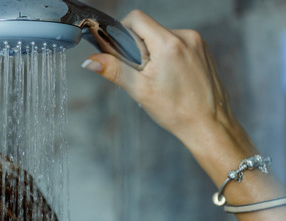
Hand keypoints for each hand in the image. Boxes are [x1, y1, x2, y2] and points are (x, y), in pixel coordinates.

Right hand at [82, 10, 237, 147]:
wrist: (209, 124)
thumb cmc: (177, 110)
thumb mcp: (139, 90)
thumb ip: (113, 70)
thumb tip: (90, 61)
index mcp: (169, 44)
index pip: (137, 18)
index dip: (123, 31)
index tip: (123, 53)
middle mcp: (186, 37)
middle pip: (149, 29)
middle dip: (139, 48)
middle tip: (143, 74)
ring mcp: (197, 42)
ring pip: (162, 37)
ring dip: (154, 53)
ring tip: (159, 79)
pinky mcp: (203, 49)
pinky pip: (177, 44)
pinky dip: (168, 57)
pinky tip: (171, 78)